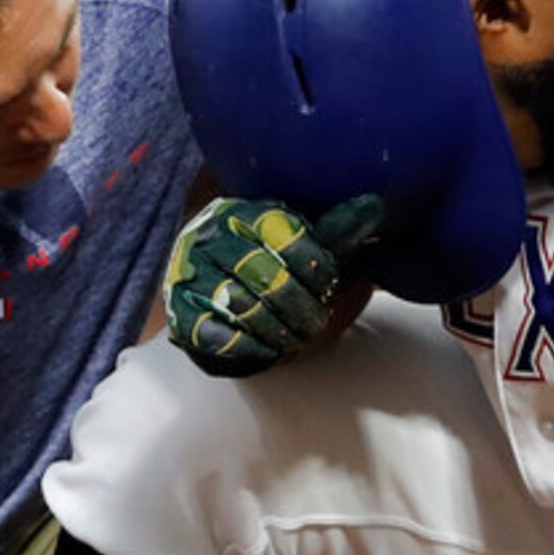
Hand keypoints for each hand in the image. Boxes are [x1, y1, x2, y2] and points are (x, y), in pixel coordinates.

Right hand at [166, 194, 381, 378]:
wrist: (213, 290)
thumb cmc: (266, 264)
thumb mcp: (301, 244)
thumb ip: (335, 230)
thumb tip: (374, 204)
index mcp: (242, 213)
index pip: (284, 237)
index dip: (313, 267)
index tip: (328, 285)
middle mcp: (210, 237)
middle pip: (266, 276)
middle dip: (299, 306)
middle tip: (316, 323)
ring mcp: (190, 275)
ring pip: (243, 306)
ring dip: (278, 330)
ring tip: (296, 339)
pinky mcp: (179, 312)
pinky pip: (216, 334)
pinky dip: (249, 347)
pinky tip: (268, 350)